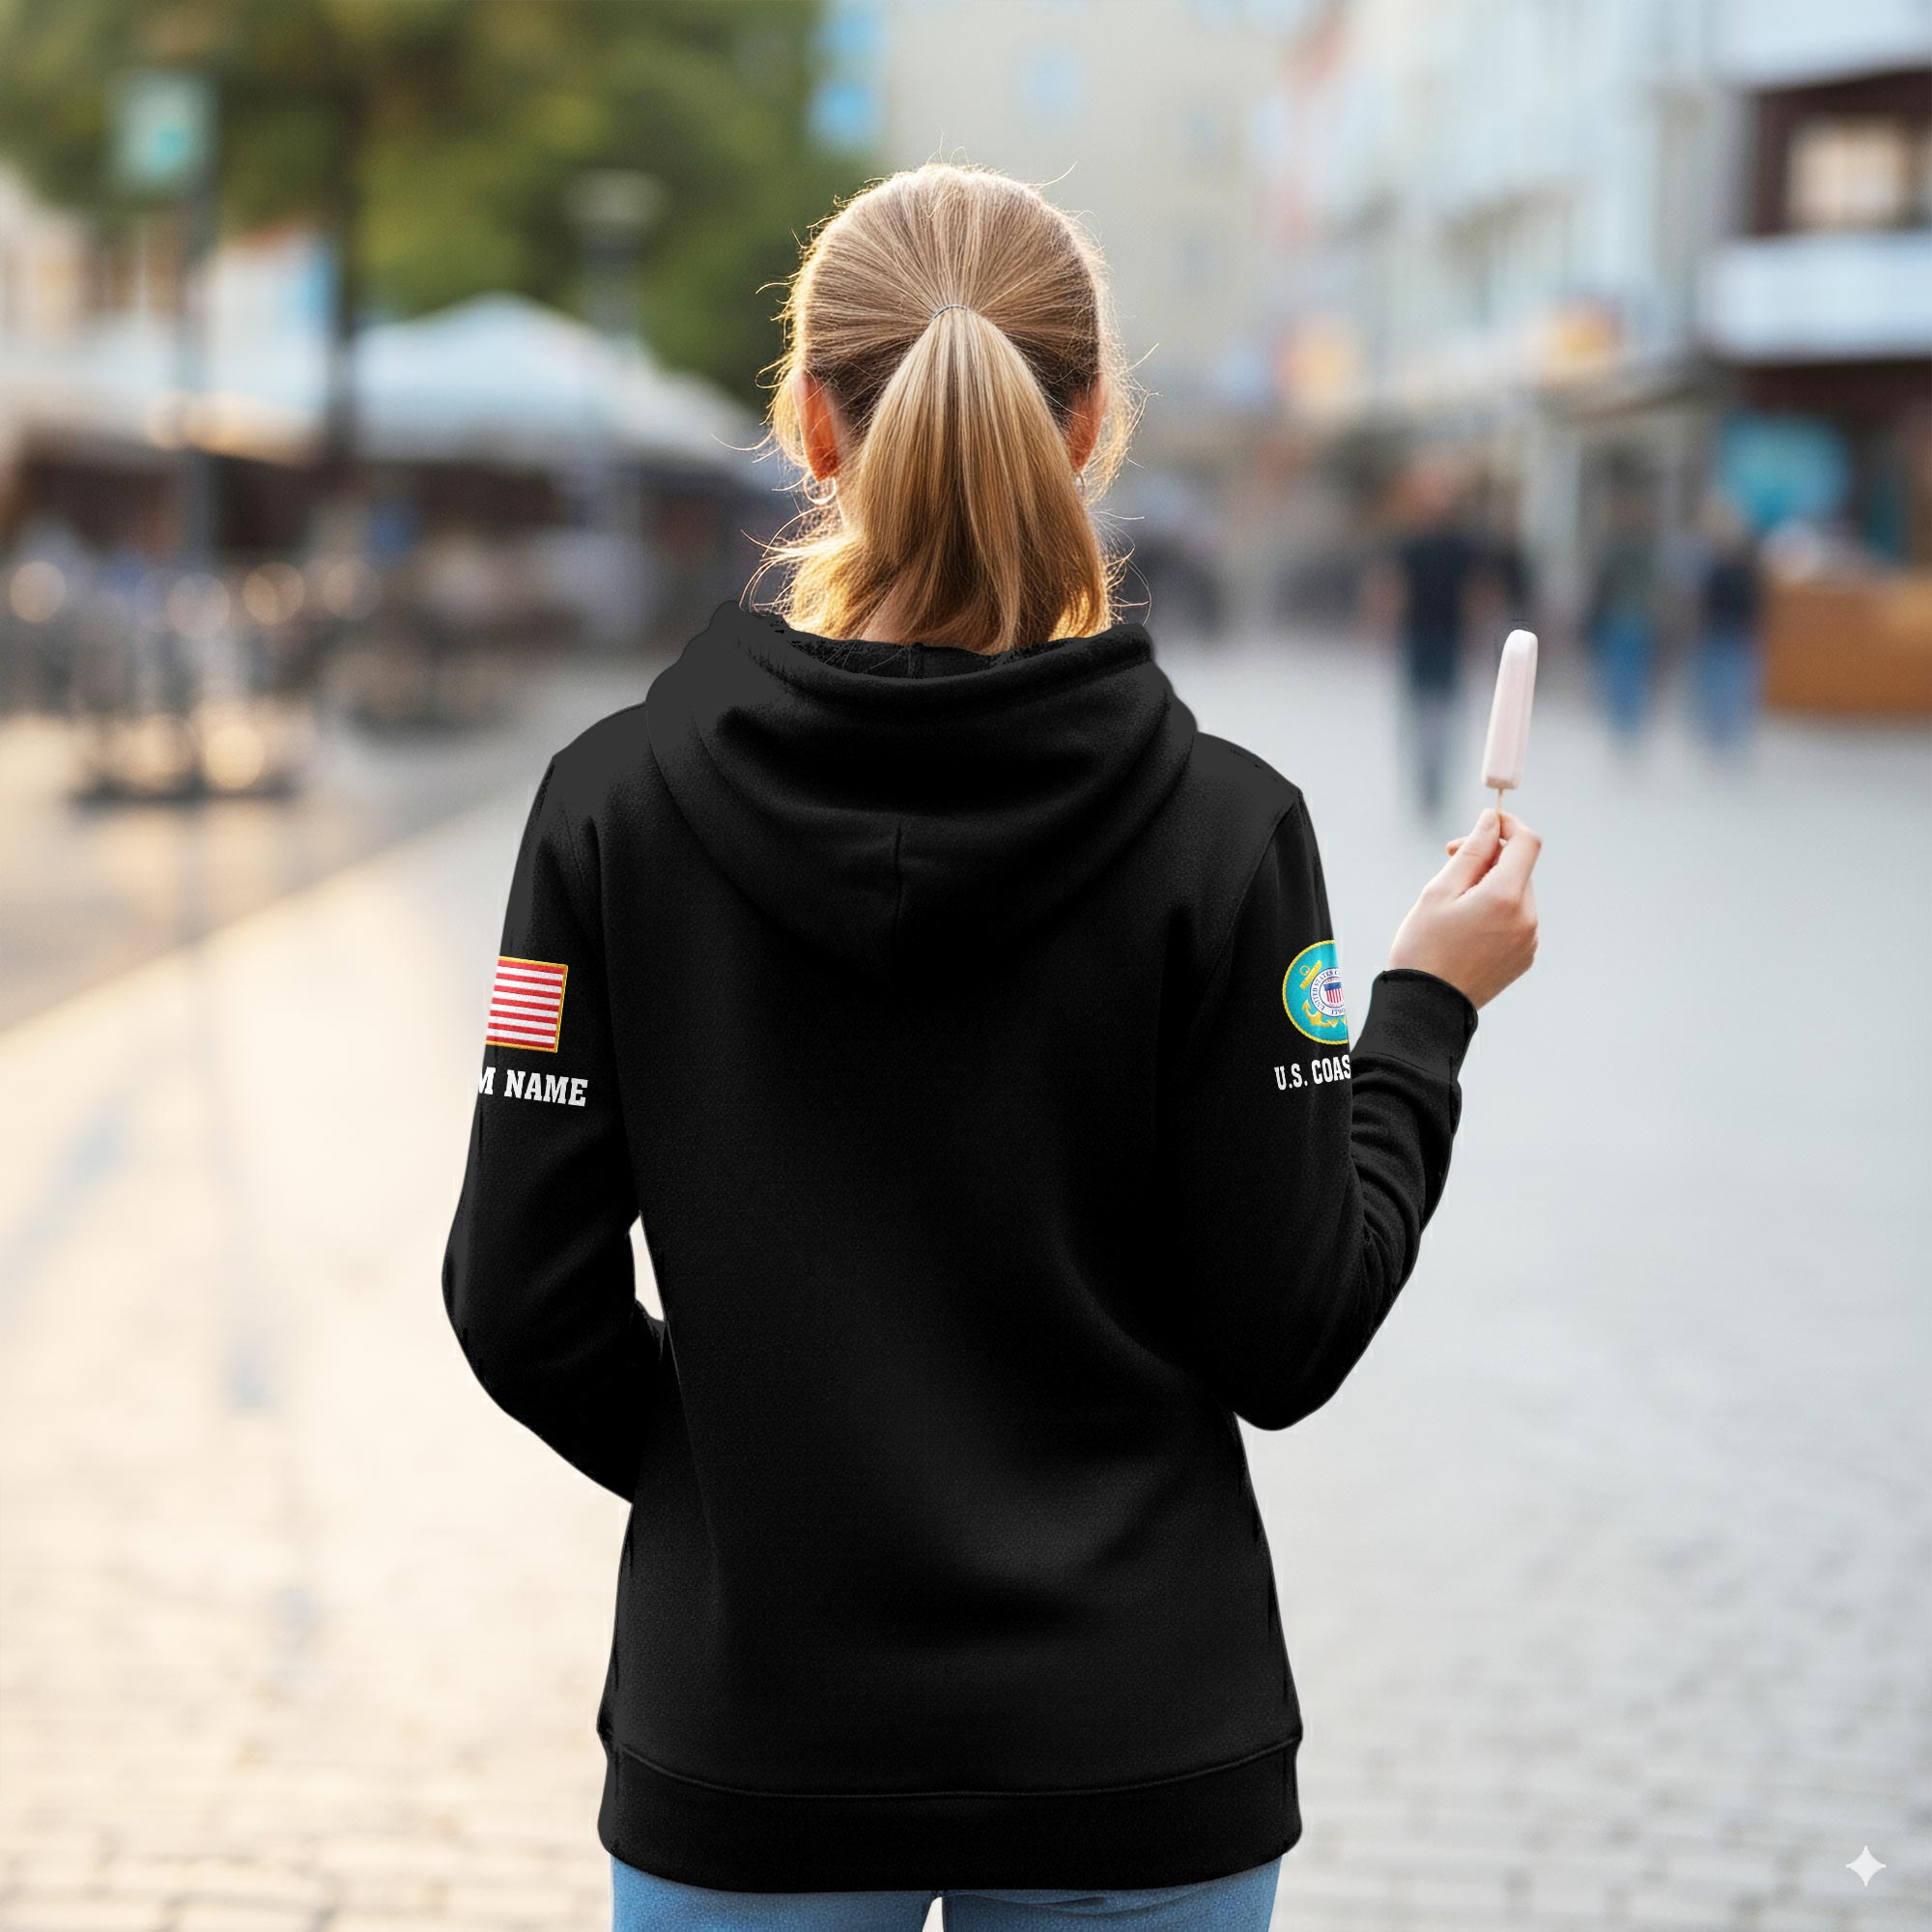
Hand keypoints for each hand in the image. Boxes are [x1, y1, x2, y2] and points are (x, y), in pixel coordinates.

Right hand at [1388, 808, 1540, 1008]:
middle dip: (1490, 857)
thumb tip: (1491, 821)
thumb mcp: (1438, 892)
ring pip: (1517, 893)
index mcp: (1505, 897)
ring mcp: (1529, 940)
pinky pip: (1517, 920)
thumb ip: (1471, 851)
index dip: (1507, 825)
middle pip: (1519, 867)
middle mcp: (1527, 917)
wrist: (1426, 1008)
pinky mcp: (1524, 957)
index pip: (1527, 841)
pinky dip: (1497, 912)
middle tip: (1449, 861)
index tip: (1484, 824)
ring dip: (1492, 885)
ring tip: (1454, 904)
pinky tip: (1466, 929)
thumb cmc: (1423, 948)